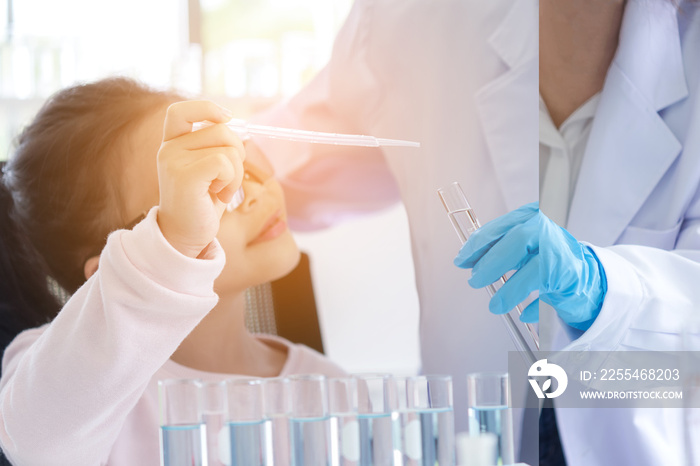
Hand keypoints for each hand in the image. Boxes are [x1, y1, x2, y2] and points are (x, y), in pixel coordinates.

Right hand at [157, 101, 244, 257]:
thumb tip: (240, 128)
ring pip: (228, 149)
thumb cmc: (201, 204)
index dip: (206, 108)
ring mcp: (173, 161)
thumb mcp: (209, 170)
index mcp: (172, 144)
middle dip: (237, 153)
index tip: (225, 117)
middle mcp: (168, 149)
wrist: (185, 237)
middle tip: (226, 179)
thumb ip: (217, 147)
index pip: (180, 111)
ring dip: (235, 173)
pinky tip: (219, 195)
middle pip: (221, 129)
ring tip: (220, 190)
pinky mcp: (184, 176)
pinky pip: (225, 163)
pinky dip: (231, 181)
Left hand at [453, 202, 606, 330]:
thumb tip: (466, 258)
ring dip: (510, 291)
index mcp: (532, 218)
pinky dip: (534, 309)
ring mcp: (563, 254)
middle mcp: (550, 231)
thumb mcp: (519, 246)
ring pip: (534, 271)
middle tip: (475, 281)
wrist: (585, 276)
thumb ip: (496, 247)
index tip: (462, 260)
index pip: (502, 226)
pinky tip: (523, 314)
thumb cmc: (545, 258)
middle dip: (492, 263)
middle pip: (519, 241)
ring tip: (495, 306)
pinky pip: (549, 296)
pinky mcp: (572, 279)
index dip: (478, 244)